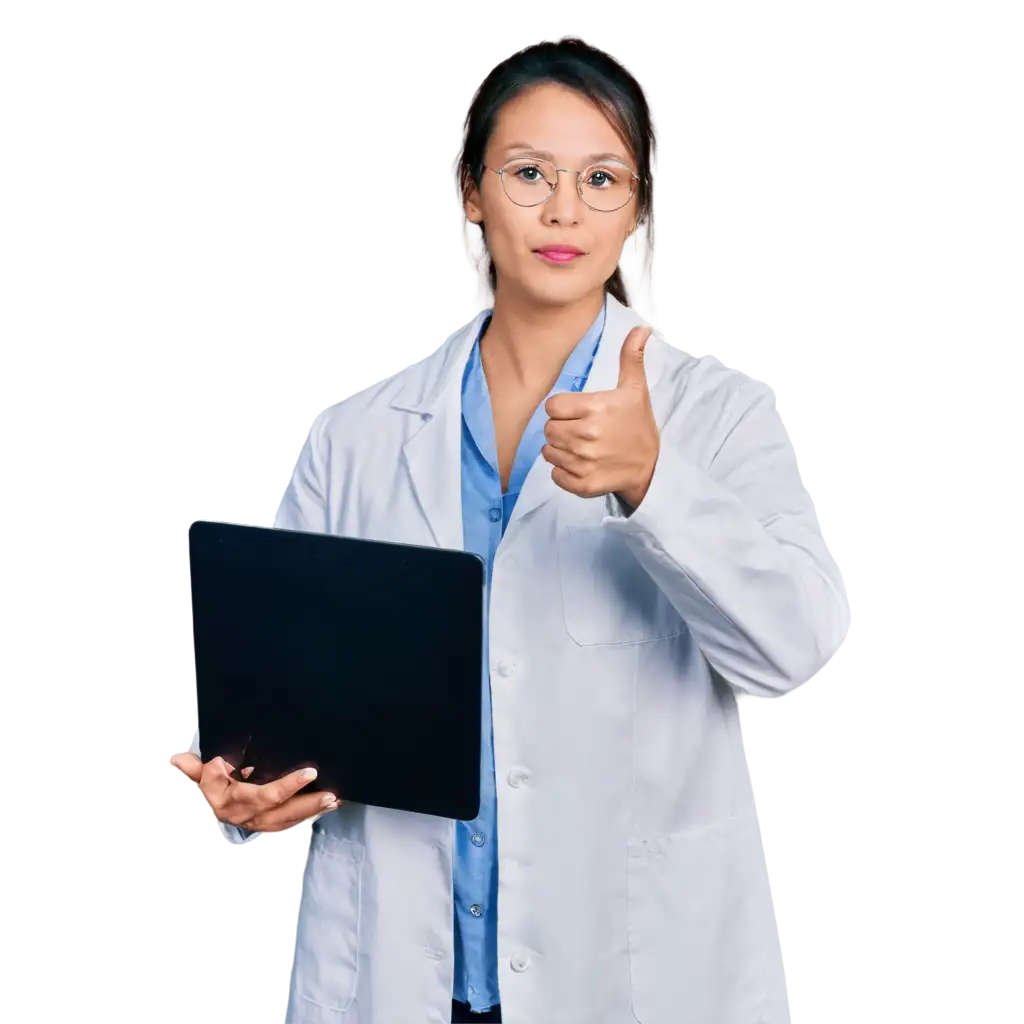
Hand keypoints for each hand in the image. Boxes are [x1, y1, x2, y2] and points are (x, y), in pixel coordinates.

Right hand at [168, 746, 340, 835]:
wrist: (210, 800)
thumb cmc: (210, 780)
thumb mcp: (202, 773)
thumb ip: (193, 768)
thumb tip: (177, 760)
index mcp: (231, 802)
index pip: (263, 796)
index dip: (287, 786)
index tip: (310, 773)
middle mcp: (246, 815)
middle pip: (281, 812)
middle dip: (307, 804)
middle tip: (331, 795)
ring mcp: (258, 821)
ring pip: (288, 819)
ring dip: (312, 810)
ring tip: (334, 800)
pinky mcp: (268, 821)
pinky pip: (290, 820)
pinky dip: (309, 814)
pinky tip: (328, 806)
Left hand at [541, 324, 659, 507]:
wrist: (650, 466)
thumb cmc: (638, 424)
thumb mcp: (636, 389)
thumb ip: (631, 358)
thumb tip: (641, 328)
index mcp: (595, 408)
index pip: (552, 406)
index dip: (561, 409)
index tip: (576, 412)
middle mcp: (587, 435)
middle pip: (548, 429)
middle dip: (559, 428)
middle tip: (578, 430)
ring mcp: (584, 462)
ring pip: (548, 452)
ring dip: (559, 450)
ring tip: (579, 447)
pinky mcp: (583, 484)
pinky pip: (555, 476)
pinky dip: (562, 473)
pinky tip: (579, 465)